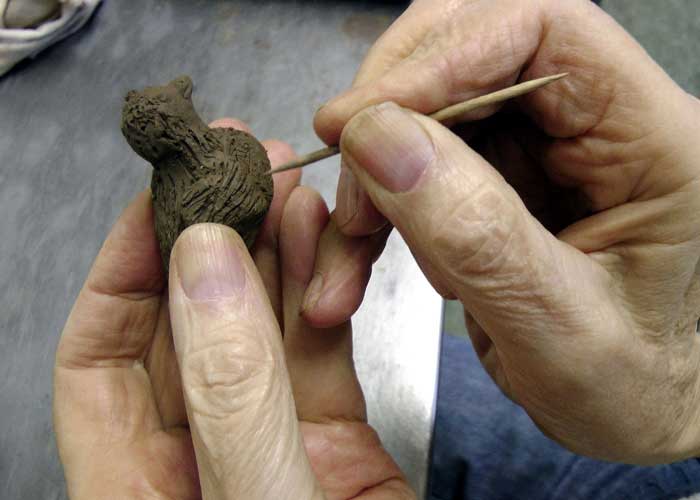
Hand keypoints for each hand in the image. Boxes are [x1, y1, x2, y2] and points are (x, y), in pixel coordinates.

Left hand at [53, 119, 412, 498]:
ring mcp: (270, 444)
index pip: (99, 356)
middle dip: (207, 241)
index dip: (124, 268)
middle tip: (235, 169)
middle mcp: (198, 457)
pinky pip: (316, 351)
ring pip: (258, 327)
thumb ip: (230, 392)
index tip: (161, 199)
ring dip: (269, 255)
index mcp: (138, 490)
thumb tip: (201, 266)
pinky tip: (321, 245)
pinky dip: (319, 295)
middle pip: (184, 326)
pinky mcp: (334, 441)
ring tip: (285, 190)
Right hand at [313, 0, 699, 462]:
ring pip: (430, 109)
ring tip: (350, 251)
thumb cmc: (632, 387)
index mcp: (652, 139)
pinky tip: (358, 258)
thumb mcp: (558, 331)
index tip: (360, 120)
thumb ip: (475, 233)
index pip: (544, 31)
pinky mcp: (501, 178)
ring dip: (373, 174)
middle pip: (471, 53)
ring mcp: (543, 148)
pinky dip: (376, 205)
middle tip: (351, 199)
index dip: (442, 57)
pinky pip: (418, 160)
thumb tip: (378, 137)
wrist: (636, 415)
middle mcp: (598, 123)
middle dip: (391, 121)